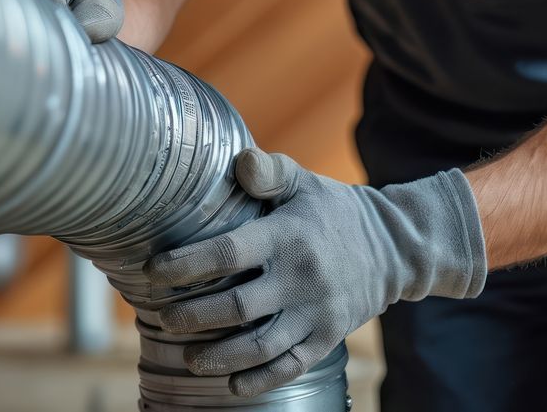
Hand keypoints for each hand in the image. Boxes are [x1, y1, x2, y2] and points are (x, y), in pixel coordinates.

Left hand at [144, 149, 486, 396]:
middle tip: (164, 318)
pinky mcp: (327, 337)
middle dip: (193, 316)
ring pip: (259, 345)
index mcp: (287, 235)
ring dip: (218, 357)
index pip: (227, 252)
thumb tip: (238, 162)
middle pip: (236, 306)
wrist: (395, 248)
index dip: (184, 265)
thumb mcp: (304, 182)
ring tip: (188, 357)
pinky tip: (230, 385)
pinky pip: (289, 366)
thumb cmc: (333, 211)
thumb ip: (269, 172)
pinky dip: (258, 380)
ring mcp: (315, 312)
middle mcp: (300, 277)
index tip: (152, 270)